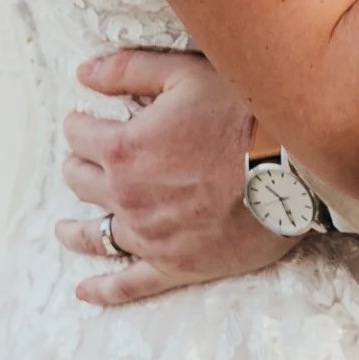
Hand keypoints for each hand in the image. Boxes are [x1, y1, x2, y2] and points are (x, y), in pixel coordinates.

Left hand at [55, 45, 292, 308]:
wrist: (293, 167)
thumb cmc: (243, 113)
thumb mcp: (185, 74)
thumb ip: (128, 69)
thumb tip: (83, 72)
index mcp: (123, 148)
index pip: (78, 135)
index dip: (81, 123)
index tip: (89, 120)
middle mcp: (127, 195)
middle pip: (81, 181)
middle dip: (81, 166)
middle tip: (92, 161)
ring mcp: (150, 236)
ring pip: (95, 234)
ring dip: (76, 229)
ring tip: (66, 229)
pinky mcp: (176, 266)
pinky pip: (130, 285)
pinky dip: (104, 289)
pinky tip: (86, 290)